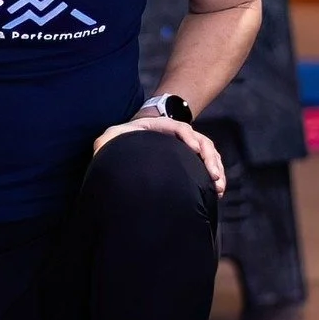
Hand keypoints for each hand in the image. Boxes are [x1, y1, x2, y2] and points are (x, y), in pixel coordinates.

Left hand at [93, 114, 225, 195]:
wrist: (132, 145)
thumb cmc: (122, 143)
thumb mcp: (111, 139)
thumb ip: (106, 142)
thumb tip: (99, 148)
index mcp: (161, 128)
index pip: (180, 128)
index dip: (188, 137)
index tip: (194, 149)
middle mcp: (178, 136)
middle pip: (200, 142)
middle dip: (209, 158)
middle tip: (213, 175)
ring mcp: (186, 148)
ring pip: (208, 154)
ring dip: (216, 169)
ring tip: (218, 187)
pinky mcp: (190, 161)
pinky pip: (208, 165)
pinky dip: (215, 175)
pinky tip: (216, 191)